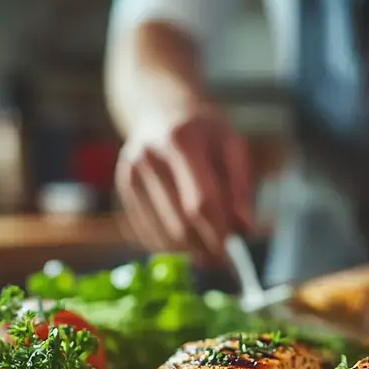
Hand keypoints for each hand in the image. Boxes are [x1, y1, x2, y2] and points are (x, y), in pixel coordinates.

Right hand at [115, 104, 251, 262]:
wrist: (160, 108)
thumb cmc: (204, 129)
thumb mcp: (232, 145)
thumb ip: (242, 186)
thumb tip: (245, 228)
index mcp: (181, 140)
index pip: (201, 201)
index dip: (218, 231)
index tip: (232, 250)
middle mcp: (149, 156)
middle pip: (179, 222)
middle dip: (203, 247)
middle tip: (221, 260)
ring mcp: (131, 172)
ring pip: (160, 233)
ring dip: (186, 252)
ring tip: (205, 253)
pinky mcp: (123, 187)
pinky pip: (145, 230)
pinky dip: (166, 245)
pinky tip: (184, 244)